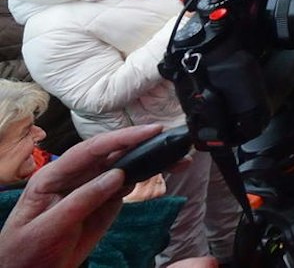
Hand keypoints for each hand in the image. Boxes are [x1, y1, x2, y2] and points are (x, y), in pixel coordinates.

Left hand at [0, 123, 162, 267]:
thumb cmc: (26, 250)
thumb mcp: (49, 227)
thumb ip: (82, 200)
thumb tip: (118, 175)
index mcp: (54, 176)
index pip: (91, 149)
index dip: (122, 138)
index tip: (151, 132)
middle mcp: (74, 176)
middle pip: (112, 153)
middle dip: (143, 144)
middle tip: (172, 140)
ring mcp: (90, 188)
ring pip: (123, 166)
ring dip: (150, 160)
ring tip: (178, 158)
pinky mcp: (103, 202)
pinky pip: (127, 184)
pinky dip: (146, 177)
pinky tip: (163, 171)